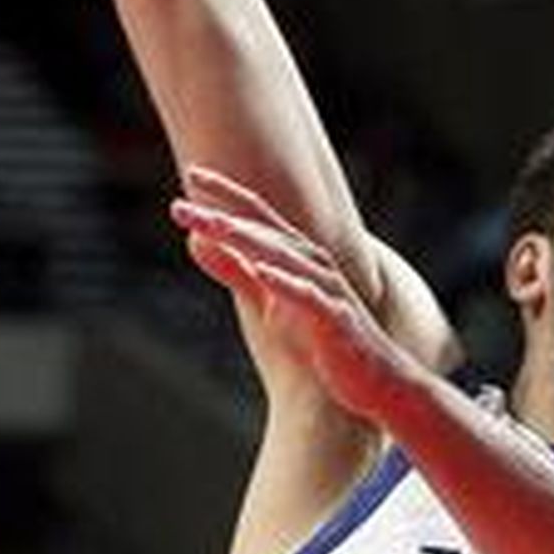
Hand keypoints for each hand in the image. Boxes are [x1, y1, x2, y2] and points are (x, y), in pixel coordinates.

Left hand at [171, 165, 408, 421]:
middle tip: (180, 204)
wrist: (373, 380)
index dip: (227, 194)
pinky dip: (286, 282)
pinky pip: (309, 297)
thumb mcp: (270, 300)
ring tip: (216, 226)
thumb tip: (197, 241)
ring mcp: (328, 289)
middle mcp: (314, 264)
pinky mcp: (337, 320)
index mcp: (298, 256)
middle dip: (222, 216)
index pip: (259, 216)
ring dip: (249, 239)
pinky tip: (261, 271)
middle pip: (264, 231)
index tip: (192, 173)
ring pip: (285, 256)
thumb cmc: (321, 339)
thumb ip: (237, 271)